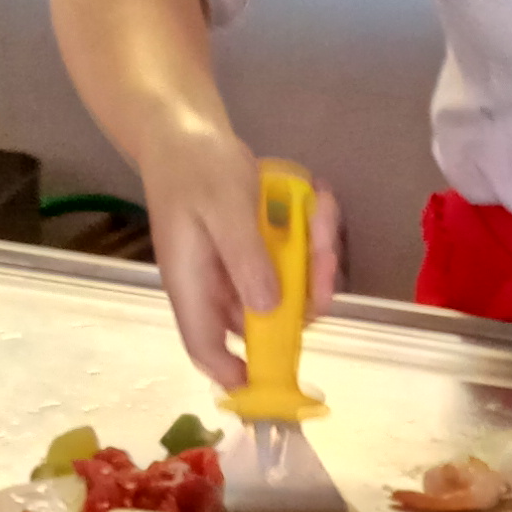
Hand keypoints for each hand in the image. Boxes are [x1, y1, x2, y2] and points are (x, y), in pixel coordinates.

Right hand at [138, 127, 344, 393]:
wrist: (187, 131)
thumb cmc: (195, 166)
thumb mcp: (223, 206)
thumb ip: (245, 257)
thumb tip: (268, 309)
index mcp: (193, 286)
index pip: (206, 347)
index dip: (235, 373)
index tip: (274, 379)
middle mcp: (216, 288)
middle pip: (263, 321)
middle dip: (303, 294)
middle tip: (325, 251)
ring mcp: (237, 272)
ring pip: (286, 291)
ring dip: (313, 259)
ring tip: (321, 209)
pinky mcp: (256, 253)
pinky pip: (291, 262)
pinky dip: (310, 238)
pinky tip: (316, 200)